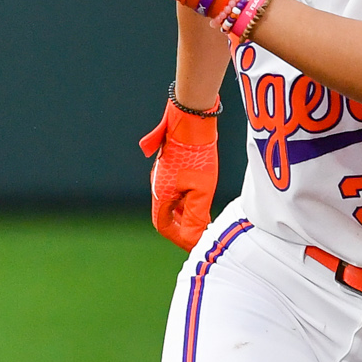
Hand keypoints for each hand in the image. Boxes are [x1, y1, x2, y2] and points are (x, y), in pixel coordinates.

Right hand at [137, 98, 218, 250]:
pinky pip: (176, 189)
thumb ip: (196, 217)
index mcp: (160, 194)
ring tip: (204, 217)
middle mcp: (158, 185)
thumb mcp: (201, 190)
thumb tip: (193, 241)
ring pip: (171, 202)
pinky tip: (201, 196)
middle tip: (202, 233)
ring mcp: (163, 174)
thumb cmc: (197, 153)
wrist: (192, 118)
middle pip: (166, 215)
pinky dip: (186, 198)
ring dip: (185, 213)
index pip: (164, 226)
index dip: (180, 238)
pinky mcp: (172, 165)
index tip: (196, 244)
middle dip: (183, 227)